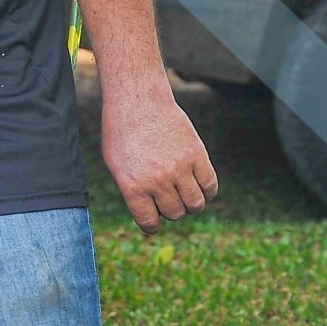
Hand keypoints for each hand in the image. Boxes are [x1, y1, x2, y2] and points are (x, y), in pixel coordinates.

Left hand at [100, 86, 217, 232]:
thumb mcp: (116, 164)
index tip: (154, 222)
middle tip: (166, 196)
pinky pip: (210, 186)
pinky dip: (207, 190)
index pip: (149, 222)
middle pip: (175, 213)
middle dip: (171, 209)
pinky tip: (197, 183)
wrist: (138, 100)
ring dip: (190, 203)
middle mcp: (157, 180)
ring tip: (182, 191)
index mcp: (132, 185)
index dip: (152, 225)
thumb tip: (151, 213)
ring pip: (196, 204)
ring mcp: (179, 168)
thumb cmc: (122, 132)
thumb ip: (133, 190)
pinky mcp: (197, 155)